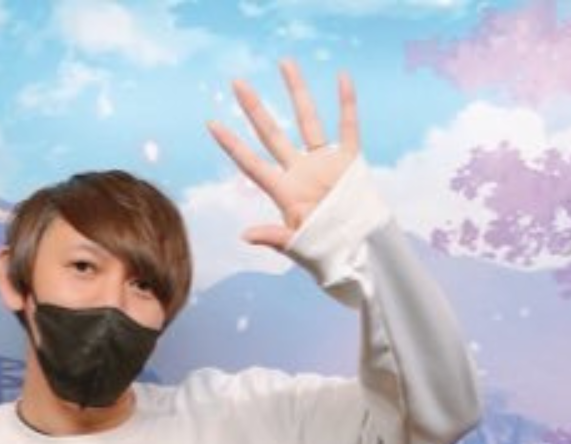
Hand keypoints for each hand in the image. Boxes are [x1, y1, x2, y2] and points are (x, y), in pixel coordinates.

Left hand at [207, 58, 359, 249]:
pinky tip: (342, 77)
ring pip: (308, 121)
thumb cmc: (325, 253)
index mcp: (283, 192)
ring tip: (284, 63)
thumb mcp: (295, 246)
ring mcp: (324, 164)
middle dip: (255, 109)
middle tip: (237, 83)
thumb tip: (243, 236)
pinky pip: (348, 128)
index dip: (232, 145)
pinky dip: (347, 104)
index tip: (211, 124)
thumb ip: (272, 237)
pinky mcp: (349, 162)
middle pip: (272, 134)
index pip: (251, 164)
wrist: (359, 252)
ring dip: (297, 92)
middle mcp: (300, 173)